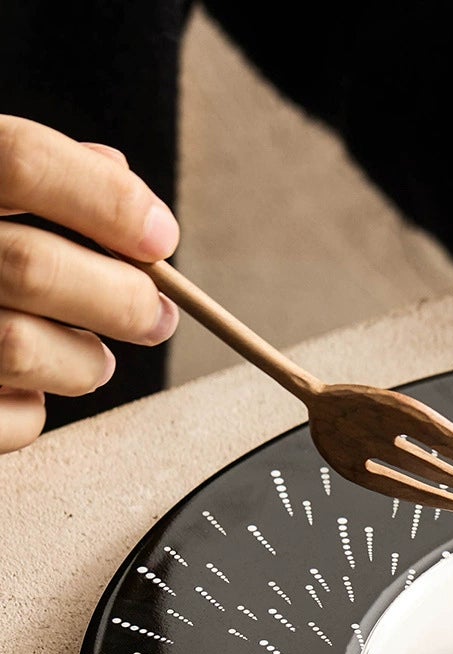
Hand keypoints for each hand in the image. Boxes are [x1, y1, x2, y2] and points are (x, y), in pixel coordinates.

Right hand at [0, 117, 179, 453]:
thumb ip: (26, 173)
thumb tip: (116, 173)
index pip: (21, 161)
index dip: (108, 200)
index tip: (162, 237)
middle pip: (34, 266)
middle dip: (122, 299)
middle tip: (156, 316)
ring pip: (22, 348)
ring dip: (85, 361)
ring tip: (93, 357)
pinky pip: (6, 418)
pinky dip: (31, 411)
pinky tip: (26, 390)